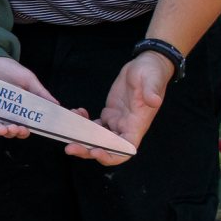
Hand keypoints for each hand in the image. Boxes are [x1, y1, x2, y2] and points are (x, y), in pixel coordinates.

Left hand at [0, 55, 58, 137]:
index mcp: (20, 110)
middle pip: (12, 131)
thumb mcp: (28, 79)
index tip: (27, 130)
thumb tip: (57, 105)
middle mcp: (7, 114)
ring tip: (3, 129)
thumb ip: (40, 93)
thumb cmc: (9, 69)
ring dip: (1, 132)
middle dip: (14, 133)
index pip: (25, 126)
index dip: (25, 131)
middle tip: (16, 128)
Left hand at [65, 51, 171, 165]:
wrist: (146, 65)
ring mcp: (117, 121)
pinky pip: (94, 126)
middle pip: (107, 148)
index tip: (95, 151)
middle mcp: (126, 127)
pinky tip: (75, 113)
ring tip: (66, 131)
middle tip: (70, 147)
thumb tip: (154, 100)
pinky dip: (83, 123)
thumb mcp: (152, 79)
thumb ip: (152, 91)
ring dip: (82, 139)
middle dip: (88, 150)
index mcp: (137, 124)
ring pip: (98, 139)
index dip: (111, 155)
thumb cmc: (152, 72)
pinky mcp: (110, 113)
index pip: (126, 149)